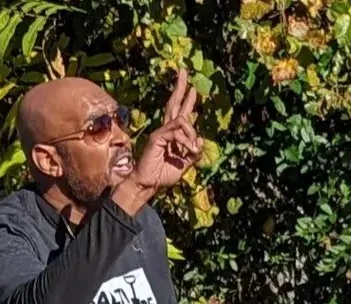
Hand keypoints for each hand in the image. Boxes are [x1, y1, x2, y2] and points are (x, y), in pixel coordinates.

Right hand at [130, 70, 201, 194]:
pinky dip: (185, 141)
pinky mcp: (157, 137)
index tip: (193, 90)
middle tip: (184, 72)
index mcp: (172, 135)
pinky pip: (176, 132)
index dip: (187, 101)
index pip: (180, 114)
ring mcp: (161, 132)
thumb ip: (193, 154)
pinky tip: (188, 149)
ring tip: (192, 148)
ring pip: (182, 120)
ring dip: (191, 134)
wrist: (149, 184)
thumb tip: (201, 140)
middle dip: (180, 88)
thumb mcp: (185, 165)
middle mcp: (166, 130)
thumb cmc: (163, 175)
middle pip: (174, 104)